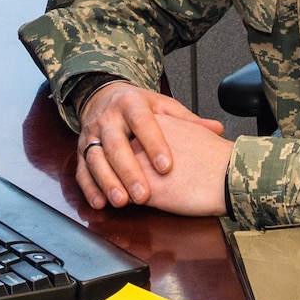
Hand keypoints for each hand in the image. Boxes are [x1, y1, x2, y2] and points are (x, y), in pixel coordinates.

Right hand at [76, 82, 224, 209]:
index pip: (143, 124)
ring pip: (95, 158)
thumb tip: (218, 129)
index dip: (154, 145)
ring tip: (121, 202)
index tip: (167, 166)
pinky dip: (89, 188)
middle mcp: (108, 118)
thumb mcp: (163, 107)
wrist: (106, 97)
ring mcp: (92, 134)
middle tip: (142, 194)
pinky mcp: (81, 149)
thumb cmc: (141, 108)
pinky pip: (81, 169)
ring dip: (107, 182)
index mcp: (132, 104)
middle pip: (116, 144)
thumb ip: (187, 120)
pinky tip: (100, 203)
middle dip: (129, 170)